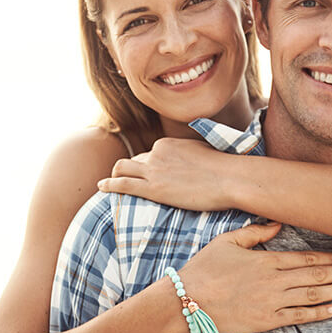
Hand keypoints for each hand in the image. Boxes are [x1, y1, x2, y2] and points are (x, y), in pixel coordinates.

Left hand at [97, 137, 231, 210]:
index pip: (151, 153)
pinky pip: (122, 184)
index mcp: (169, 144)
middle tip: (128, 179)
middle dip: (131, 169)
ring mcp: (154, 170)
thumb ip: (193, 153)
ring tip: (109, 183)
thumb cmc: (225, 168)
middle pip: (135, 160)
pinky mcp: (153, 188)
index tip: (148, 172)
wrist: (229, 178)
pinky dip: (109, 185)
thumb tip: (199, 156)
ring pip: (122, 168)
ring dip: (115, 175)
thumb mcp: (206, 152)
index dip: (147, 163)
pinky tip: (101, 187)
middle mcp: (157, 153)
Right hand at [179, 223, 331, 332]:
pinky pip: (297, 317)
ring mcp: (271, 302)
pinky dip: (317, 314)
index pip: (307, 259)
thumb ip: (256, 232)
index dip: (331, 258)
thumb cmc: (205, 268)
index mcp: (267, 260)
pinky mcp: (265, 321)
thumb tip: (278, 224)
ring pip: (312, 296)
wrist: (186, 301)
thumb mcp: (228, 241)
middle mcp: (274, 281)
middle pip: (316, 277)